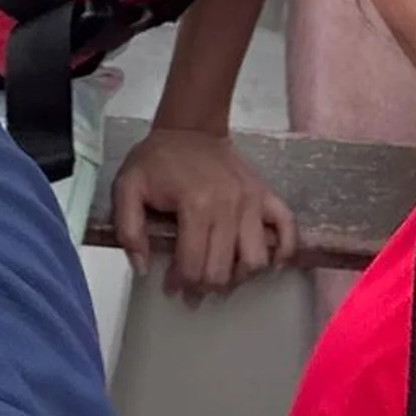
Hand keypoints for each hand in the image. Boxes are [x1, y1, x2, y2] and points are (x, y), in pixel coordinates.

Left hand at [110, 125, 295, 301]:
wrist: (188, 128)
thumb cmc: (157, 160)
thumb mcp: (127, 186)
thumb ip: (128, 228)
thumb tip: (144, 268)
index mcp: (195, 204)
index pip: (193, 265)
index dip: (180, 283)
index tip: (171, 286)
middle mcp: (229, 204)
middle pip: (223, 270)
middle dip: (205, 287)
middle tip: (193, 287)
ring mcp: (252, 200)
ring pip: (256, 259)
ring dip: (239, 277)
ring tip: (222, 274)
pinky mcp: (266, 194)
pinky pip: (288, 228)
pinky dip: (284, 251)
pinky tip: (271, 264)